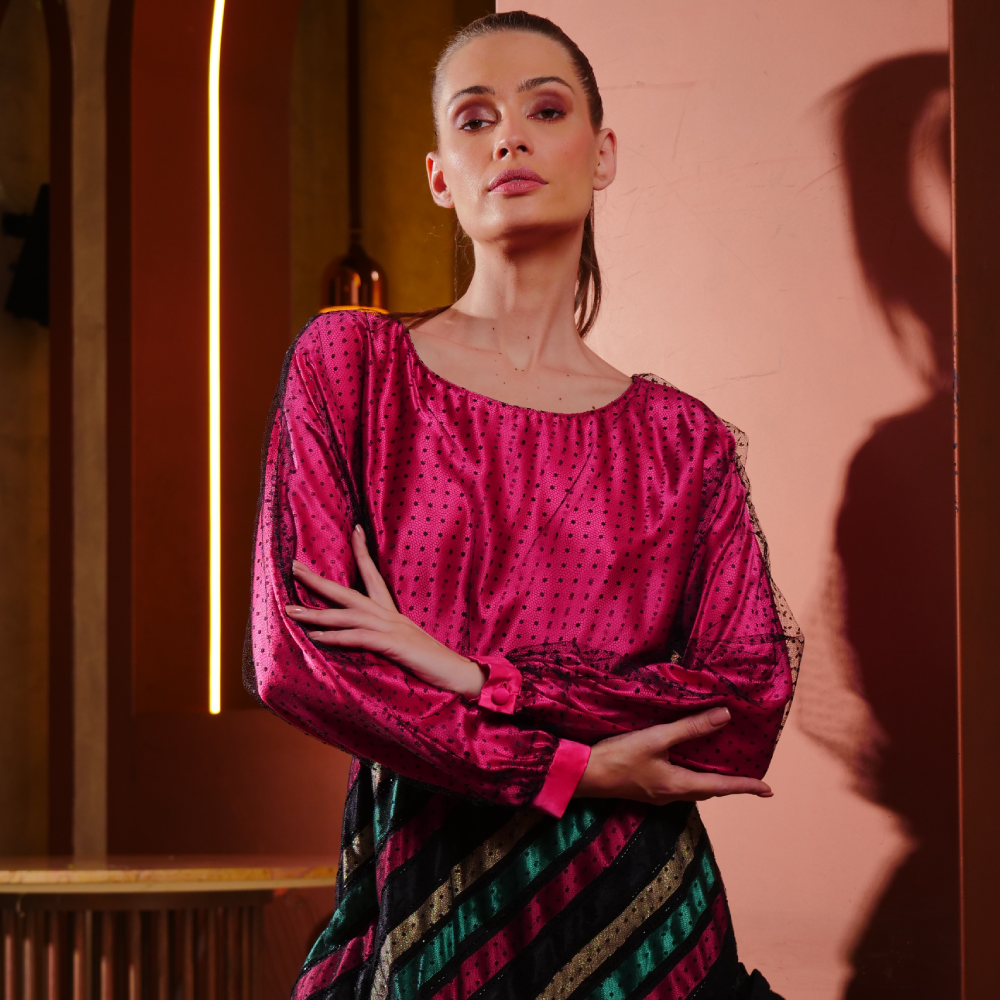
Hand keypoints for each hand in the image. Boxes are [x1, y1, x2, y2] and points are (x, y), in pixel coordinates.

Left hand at [286, 526, 485, 697]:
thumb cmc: (432, 664)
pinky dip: (337, 636)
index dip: (362, 553)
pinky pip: (360, 637)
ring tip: (290, 609)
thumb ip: (384, 639)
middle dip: (318, 580)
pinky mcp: (394, 645)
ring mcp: (393, 628)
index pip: (374, 575)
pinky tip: (317, 636)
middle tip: (293, 567)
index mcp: (392, 613)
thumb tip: (364, 638)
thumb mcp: (404, 647)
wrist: (459, 675)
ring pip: (348, 614)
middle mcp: (390, 615)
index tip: (354, 529)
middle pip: (349, 591)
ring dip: (316, 611)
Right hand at [575, 707, 772, 804]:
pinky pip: (679, 785)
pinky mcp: (647, 788)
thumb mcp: (657, 739)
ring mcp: (658, 794)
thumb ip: (690, 728)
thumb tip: (725, 717)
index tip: (768, 791)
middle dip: (729, 785)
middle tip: (748, 779)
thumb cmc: (619, 757)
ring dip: (710, 781)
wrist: (584, 775)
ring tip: (722, 770)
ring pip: (694, 789)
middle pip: (709, 791)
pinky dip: (692, 776)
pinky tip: (686, 764)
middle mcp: (672, 795)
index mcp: (679, 785)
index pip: (721, 787)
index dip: (746, 787)